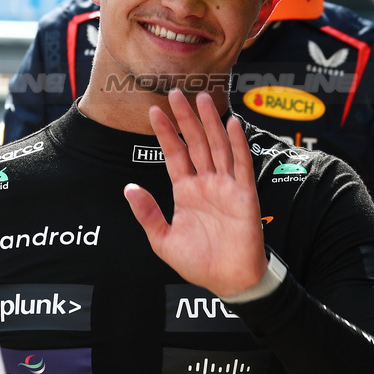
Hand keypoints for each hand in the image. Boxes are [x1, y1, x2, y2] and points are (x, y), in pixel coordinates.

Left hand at [123, 89, 267, 297]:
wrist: (228, 281)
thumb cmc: (198, 262)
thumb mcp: (162, 240)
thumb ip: (147, 213)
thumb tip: (128, 188)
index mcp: (186, 191)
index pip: (174, 154)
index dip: (165, 133)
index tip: (153, 111)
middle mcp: (206, 183)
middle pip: (195, 143)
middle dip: (185, 118)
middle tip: (175, 92)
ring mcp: (226, 186)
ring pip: (217, 147)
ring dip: (210, 123)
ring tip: (201, 98)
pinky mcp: (245, 194)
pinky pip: (242, 164)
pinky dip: (238, 144)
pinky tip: (232, 124)